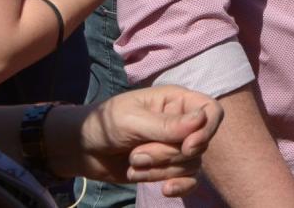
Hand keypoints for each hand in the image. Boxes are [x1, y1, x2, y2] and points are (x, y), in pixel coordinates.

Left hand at [63, 86, 223, 197]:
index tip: (188, 146)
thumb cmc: (104, 124)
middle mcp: (182, 123)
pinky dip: (179, 187)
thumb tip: (201, 121)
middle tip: (137, 154)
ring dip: (160, 170)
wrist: (82, 150)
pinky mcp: (168, 169)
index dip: (207, 130)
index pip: (211, 111)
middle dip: (167, 155)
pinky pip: (188, 181)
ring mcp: (176, 147)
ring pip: (190, 165)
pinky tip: (165, 191)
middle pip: (198, 144)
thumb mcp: (132, 120)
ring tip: (134, 164)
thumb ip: (166, 124)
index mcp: (177, 101)